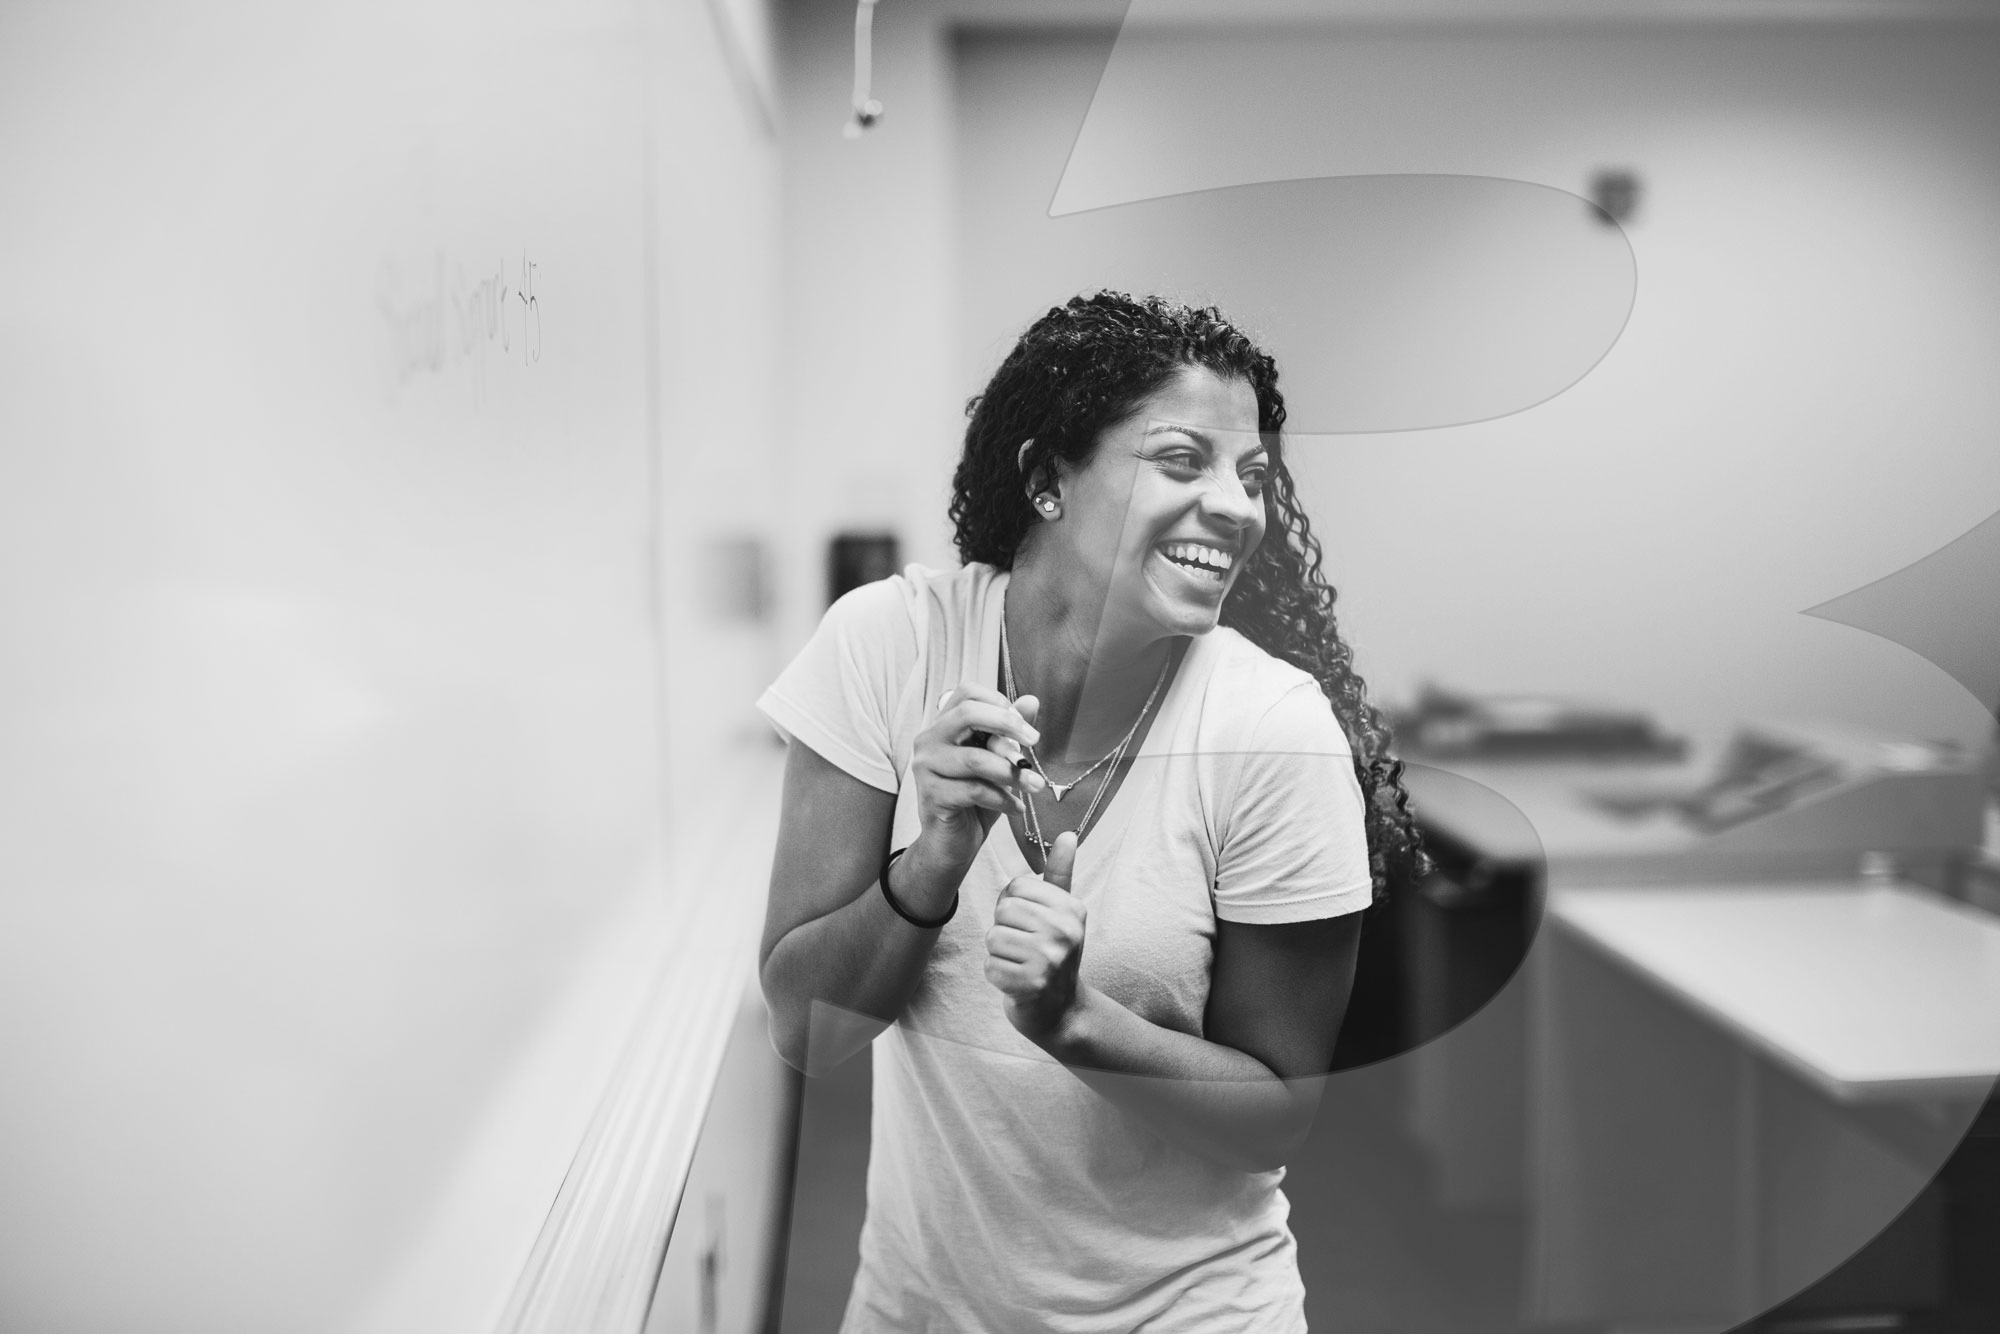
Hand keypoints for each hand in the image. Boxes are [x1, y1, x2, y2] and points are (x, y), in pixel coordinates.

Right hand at [908, 685, 1043, 870]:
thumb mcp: (999, 762)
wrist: (952, 844)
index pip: (967, 692)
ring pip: (975, 758)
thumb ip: (1011, 732)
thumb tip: (1032, 701)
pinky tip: (1016, 808)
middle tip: (1035, 742)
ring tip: (1035, 785)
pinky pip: (975, 790)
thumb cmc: (976, 799)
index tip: (1024, 727)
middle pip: (966, 713)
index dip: (999, 702)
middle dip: (1007, 725)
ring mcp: (926, 768)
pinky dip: (1003, 799)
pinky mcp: (931, 795)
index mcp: (944, 726)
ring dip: (1012, 772)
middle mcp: (928, 740)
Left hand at [984, 831, 1084, 1041]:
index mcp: (1072, 909)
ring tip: (1021, 964)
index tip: (1030, 924)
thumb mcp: (1063, 912)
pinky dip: (997, 976)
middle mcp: (1065, 931)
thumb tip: (1069, 834)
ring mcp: (1050, 959)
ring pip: (993, 938)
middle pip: (1003, 911)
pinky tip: (1017, 982)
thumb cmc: (1055, 953)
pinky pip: (990, 967)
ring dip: (1000, 954)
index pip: (1017, 886)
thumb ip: (1061, 873)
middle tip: (1024, 947)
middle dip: (1005, 930)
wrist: (1060, 1010)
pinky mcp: (1031, 984)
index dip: (1014, 905)